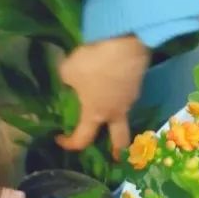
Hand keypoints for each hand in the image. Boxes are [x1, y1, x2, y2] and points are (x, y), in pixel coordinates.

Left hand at [57, 35, 150, 154]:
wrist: (127, 41)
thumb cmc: (94, 61)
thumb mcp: (68, 70)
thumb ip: (67, 81)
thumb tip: (70, 82)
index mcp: (95, 114)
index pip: (82, 139)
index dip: (69, 143)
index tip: (59, 138)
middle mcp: (116, 112)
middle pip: (120, 141)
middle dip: (117, 151)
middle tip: (114, 156)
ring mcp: (130, 98)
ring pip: (123, 114)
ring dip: (115, 115)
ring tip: (106, 105)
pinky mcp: (138, 82)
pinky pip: (126, 94)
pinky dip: (119, 93)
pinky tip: (113, 82)